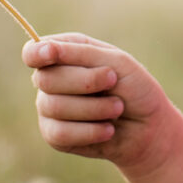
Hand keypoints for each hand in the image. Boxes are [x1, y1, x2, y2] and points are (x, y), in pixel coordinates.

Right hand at [22, 32, 179, 174]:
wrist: (149, 127)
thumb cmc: (134, 87)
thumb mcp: (114, 61)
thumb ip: (79, 53)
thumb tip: (44, 46)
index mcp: (64, 54)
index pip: (33, 53)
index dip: (36, 54)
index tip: (51, 54)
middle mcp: (52, 80)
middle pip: (46, 79)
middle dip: (84, 81)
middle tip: (112, 80)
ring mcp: (49, 108)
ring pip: (54, 106)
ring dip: (93, 108)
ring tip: (117, 108)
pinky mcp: (55, 136)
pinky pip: (59, 134)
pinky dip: (89, 131)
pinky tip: (108, 130)